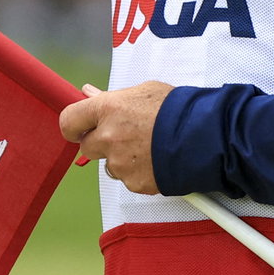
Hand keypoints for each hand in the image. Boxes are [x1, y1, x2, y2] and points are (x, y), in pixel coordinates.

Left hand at [59, 81, 173, 194]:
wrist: (204, 136)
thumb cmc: (177, 109)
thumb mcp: (144, 92)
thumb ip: (112, 97)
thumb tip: (88, 93)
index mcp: (108, 109)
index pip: (69, 120)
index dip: (73, 125)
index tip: (79, 127)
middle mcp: (108, 137)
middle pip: (87, 147)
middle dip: (101, 143)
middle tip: (124, 135)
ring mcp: (120, 163)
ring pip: (110, 164)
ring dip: (122, 158)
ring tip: (150, 146)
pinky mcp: (133, 183)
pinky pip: (128, 178)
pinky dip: (139, 171)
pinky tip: (156, 159)